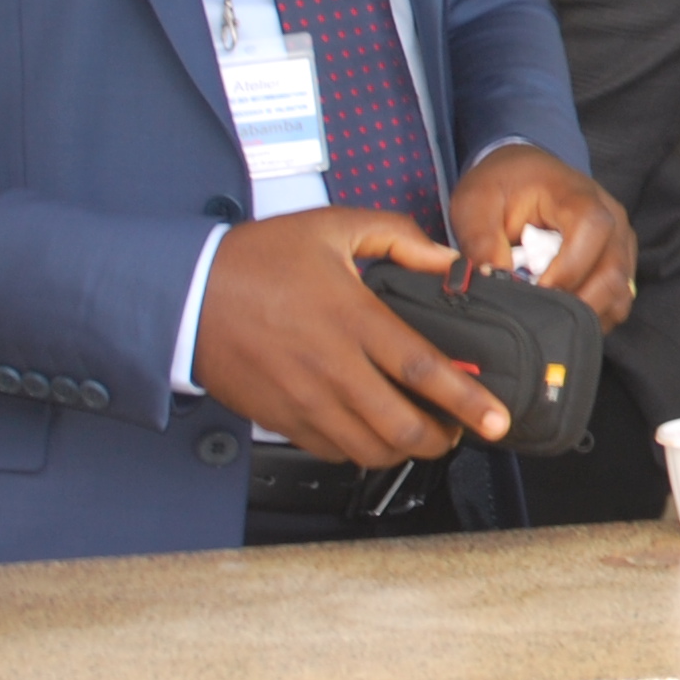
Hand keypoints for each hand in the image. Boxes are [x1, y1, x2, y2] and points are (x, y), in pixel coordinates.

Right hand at [192, 206, 506, 465]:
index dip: (466, 400)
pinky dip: (361, 451)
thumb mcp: (332, 227)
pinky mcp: (281, 417)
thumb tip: (447, 260)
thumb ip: (398, 238)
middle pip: (400, 425)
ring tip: (423, 436)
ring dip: (403, 451)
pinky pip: (331, 451)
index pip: (422, 369)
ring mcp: (304, 399)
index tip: (496, 418)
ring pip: (367, 448)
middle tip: (462, 432)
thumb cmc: (256, 259)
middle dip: (441, 439)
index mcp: (352, 318)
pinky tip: (374, 434)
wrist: (183, 294)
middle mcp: (331, 367)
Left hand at [451, 143, 636, 323]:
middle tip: (536, 318)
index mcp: (577, 195)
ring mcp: (620, 242)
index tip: (536, 291)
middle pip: (613, 272)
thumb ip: (481, 241)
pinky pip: (619, 299)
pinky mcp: (620, 262)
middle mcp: (612, 217)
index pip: (592, 228)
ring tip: (546, 318)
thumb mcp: (475, 204)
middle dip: (575, 304)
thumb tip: (491, 280)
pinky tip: (560, 315)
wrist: (524, 174)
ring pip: (619, 291)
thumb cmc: (501, 187)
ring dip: (585, 313)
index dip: (568, 267)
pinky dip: (593, 314)